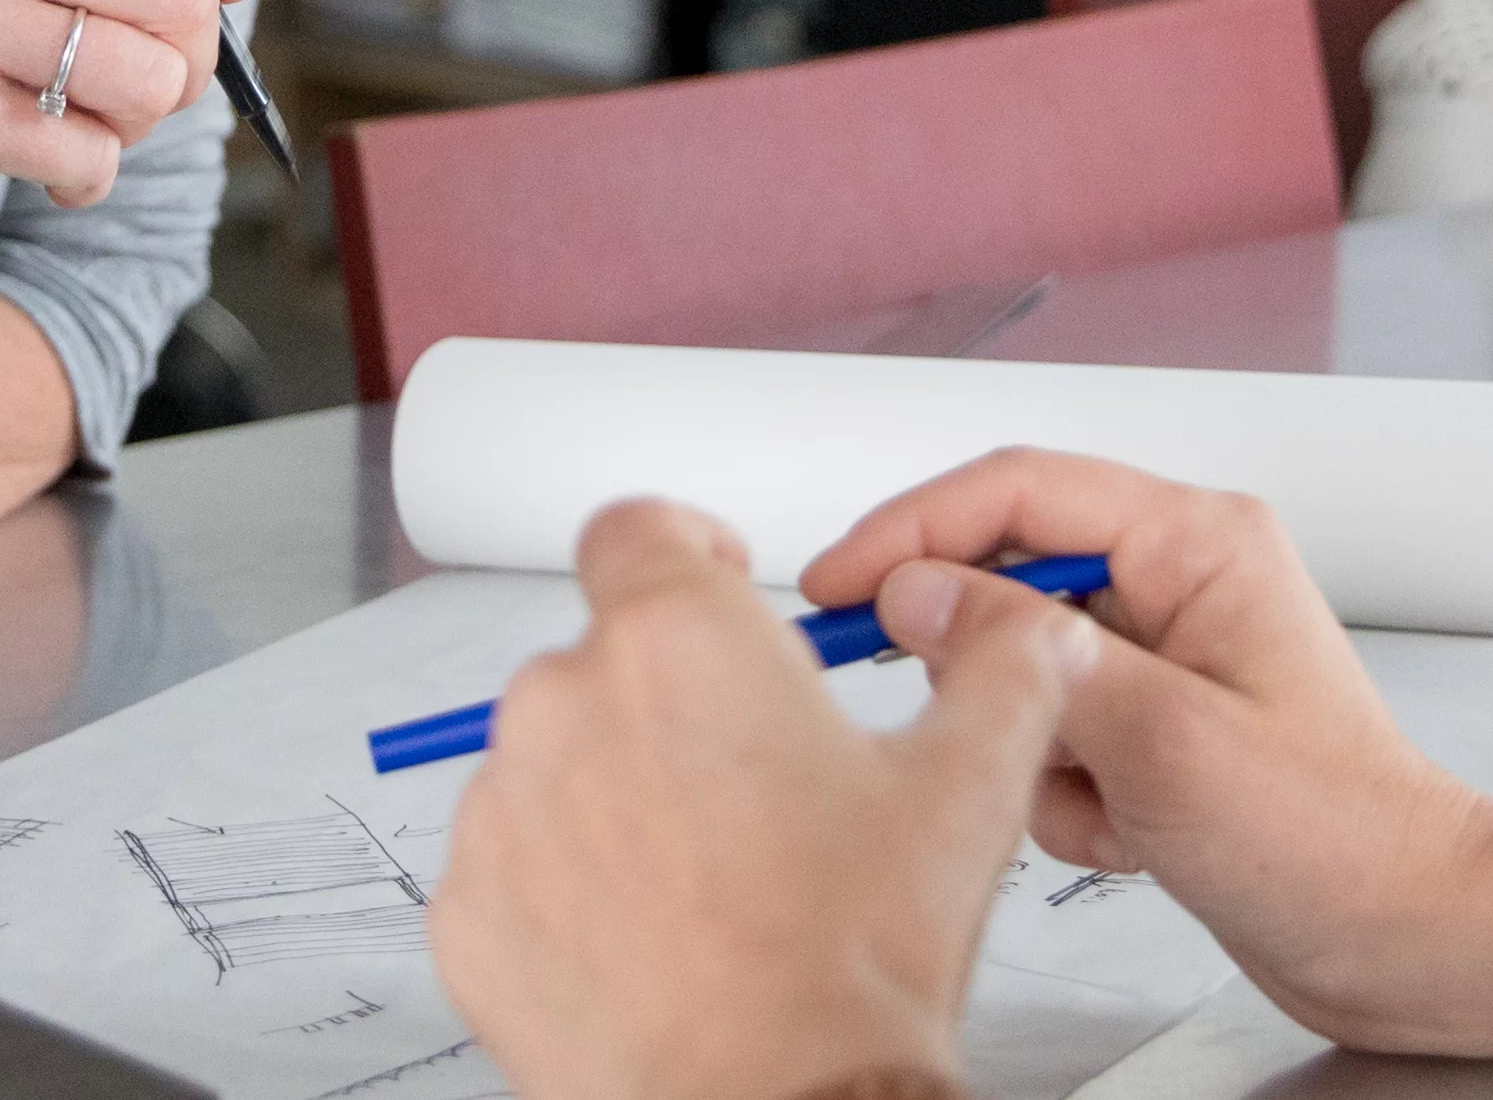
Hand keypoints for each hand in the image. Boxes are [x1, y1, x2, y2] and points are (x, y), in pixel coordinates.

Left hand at [437, 498, 1090, 1099]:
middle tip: (752, 787)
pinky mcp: (467, 907)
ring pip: (554, 764)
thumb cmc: (850, 964)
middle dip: (671, 704)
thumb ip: (1002, 674)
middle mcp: (567, 701)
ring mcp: (501, 807)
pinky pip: (511, 865)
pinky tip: (650, 936)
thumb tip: (1025, 630)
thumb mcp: (968, 791)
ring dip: (615, 796)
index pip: (638, 528)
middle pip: (604, 658)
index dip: (687, 553)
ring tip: (708, 882)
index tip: (717, 591)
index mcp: (680, 640)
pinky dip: (565, 888)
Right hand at [806, 454, 1492, 1055]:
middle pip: (1008, 579)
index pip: (1015, 491)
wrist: (1413, 943)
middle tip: (956, 722)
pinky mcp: (1154, 733)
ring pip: (1019, 672)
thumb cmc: (1342, 842)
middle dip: (983, 671)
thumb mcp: (1163, 739)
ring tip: (1104, 804)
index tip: (835, 584)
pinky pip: (1049, 741)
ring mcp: (1165, 663)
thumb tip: (917, 595)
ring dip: (1034, 750)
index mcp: (1198, 544)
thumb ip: (1029, 655)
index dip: (910, 531)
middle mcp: (1180, 586)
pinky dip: (1063, 797)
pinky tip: (1128, 835)